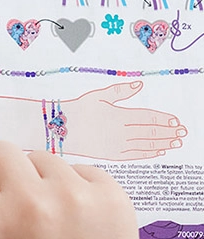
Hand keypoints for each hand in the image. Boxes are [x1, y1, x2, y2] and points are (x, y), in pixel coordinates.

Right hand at [62, 81, 185, 159]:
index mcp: (118, 115)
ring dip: (162, 143)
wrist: (55, 130)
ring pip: (145, 144)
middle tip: (182, 133)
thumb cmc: (74, 111)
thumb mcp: (97, 96)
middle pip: (150, 132)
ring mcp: (115, 145)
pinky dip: (147, 153)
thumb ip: (119, 91)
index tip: (176, 121)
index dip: (164, 120)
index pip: (148, 118)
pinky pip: (134, 154)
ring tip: (175, 142)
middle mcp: (119, 131)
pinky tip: (157, 151)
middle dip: (168, 132)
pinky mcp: (109, 154)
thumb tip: (138, 84)